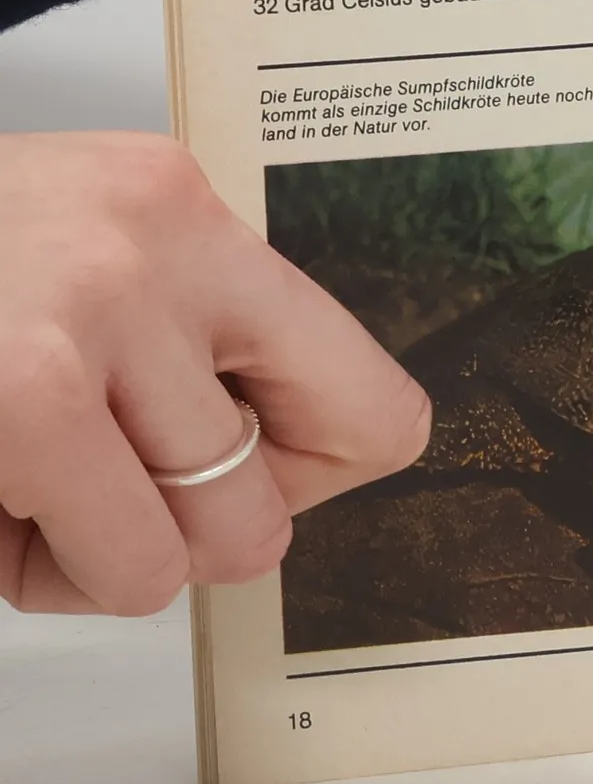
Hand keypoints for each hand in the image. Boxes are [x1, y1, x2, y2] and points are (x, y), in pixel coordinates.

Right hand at [0, 135, 430, 613]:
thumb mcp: (79, 256)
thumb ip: (185, 334)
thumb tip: (268, 458)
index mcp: (183, 213)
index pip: (368, 396)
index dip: (302, 471)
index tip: (235, 466)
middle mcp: (158, 248)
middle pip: (285, 490)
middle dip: (188, 524)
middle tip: (94, 480)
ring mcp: (97, 318)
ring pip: (209, 548)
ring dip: (107, 552)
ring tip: (24, 483)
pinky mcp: (27, 400)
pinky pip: (119, 569)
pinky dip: (41, 570)